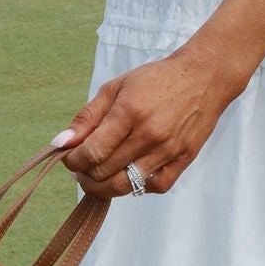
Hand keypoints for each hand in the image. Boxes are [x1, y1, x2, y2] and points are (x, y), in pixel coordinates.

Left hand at [57, 43, 242, 197]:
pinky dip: (137, 187)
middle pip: (104, 173)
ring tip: (97, 176)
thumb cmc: (156, 80)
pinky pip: (154, 187)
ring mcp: (168, 150)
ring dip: (103, 186)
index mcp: (129, 112)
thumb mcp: (116, 87)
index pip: (92, 152)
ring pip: (125, 186)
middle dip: (83, 174)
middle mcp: (149, 134)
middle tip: (80, 167)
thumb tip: (61, 143)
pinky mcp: (183, 160)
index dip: (73, 161)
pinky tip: (129, 174)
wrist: (203, 78)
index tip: (69, 157)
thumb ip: (87, 116)